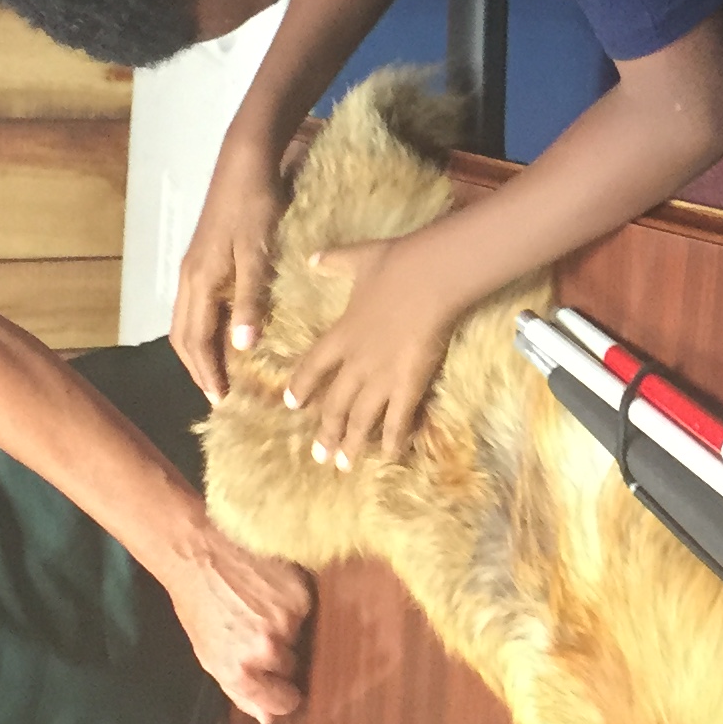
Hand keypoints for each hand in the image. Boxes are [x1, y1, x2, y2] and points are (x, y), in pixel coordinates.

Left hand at [162, 517, 314, 721]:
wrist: (199, 552)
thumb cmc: (199, 605)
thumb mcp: (210, 656)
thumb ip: (242, 693)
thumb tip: (270, 719)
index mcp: (241, 673)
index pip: (284, 702)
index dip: (282, 693)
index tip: (281, 683)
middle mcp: (267, 650)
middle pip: (294, 667)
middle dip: (283, 655)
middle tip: (263, 633)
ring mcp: (288, 620)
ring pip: (304, 636)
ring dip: (290, 626)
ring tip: (265, 607)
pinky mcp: (303, 592)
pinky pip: (309, 609)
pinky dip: (296, 602)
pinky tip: (274, 589)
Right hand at [173, 135, 291, 399]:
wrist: (245, 162)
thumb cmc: (255, 206)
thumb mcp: (258, 255)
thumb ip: (250, 301)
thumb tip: (240, 347)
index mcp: (200, 281)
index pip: (196, 340)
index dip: (207, 372)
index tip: (220, 400)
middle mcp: (188, 278)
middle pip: (183, 335)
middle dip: (197, 368)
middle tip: (217, 395)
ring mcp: (192, 267)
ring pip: (186, 320)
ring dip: (197, 349)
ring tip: (217, 371)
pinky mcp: (202, 257)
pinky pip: (194, 305)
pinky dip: (202, 328)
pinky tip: (222, 332)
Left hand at [282, 238, 460, 469]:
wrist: (430, 275)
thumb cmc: (396, 263)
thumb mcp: (359, 257)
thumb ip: (334, 261)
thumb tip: (312, 258)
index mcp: (341, 333)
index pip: (312, 366)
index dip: (301, 387)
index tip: (293, 405)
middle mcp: (356, 362)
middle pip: (334, 404)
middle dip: (325, 431)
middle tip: (319, 455)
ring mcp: (381, 376)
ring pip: (360, 418)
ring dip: (351, 443)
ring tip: (344, 466)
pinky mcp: (409, 383)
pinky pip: (398, 419)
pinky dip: (393, 440)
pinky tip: (390, 457)